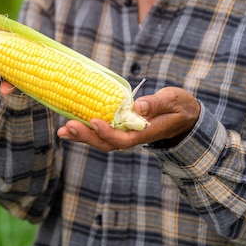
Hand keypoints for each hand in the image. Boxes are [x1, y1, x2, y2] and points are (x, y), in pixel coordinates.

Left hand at [57, 87, 200, 151]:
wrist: (184, 116)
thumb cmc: (179, 107)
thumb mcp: (173, 101)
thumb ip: (157, 104)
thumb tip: (138, 106)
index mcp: (147, 133)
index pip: (125, 139)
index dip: (108, 133)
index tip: (93, 121)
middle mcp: (134, 137)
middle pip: (107, 144)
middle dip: (87, 137)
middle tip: (68, 127)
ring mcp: (126, 134)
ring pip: (101, 141)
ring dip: (81, 136)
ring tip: (62, 131)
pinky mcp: (120, 128)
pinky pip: (101, 133)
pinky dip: (85, 131)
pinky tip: (69, 127)